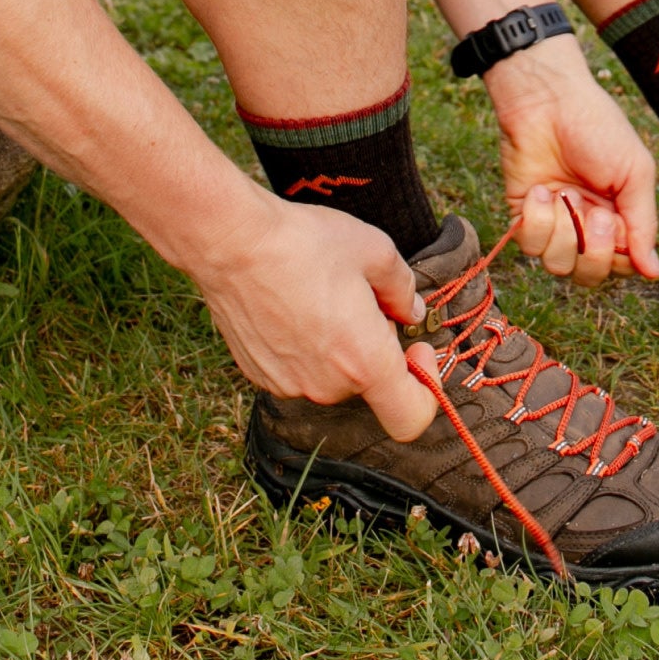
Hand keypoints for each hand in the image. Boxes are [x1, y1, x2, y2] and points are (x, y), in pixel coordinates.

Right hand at [189, 184, 438, 441]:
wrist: (232, 241)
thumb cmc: (304, 242)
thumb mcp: (375, 250)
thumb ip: (403, 289)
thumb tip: (410, 312)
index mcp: (364, 362)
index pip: (411, 418)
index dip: (427, 388)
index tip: (414, 346)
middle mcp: (327, 386)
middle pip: (369, 382)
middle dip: (374, 343)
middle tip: (357, 294)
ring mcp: (289, 384)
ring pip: (332, 374)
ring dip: (337, 344)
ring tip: (318, 291)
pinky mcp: (259, 374)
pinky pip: (299, 369)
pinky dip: (304, 345)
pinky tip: (290, 302)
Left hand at [486, 41, 658, 287]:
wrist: (548, 101)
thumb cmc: (597, 127)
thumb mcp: (634, 172)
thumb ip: (642, 225)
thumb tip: (653, 272)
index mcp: (618, 217)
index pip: (621, 265)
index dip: (618, 256)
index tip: (614, 222)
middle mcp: (585, 226)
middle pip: (590, 274)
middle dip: (592, 249)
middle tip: (592, 211)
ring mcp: (553, 222)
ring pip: (558, 266)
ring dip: (563, 231)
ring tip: (565, 193)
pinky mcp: (523, 215)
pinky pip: (530, 246)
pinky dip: (537, 220)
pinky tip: (541, 190)